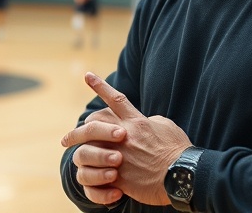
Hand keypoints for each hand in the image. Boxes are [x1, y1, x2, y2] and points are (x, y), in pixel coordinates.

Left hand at [61, 73, 192, 206]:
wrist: (183, 176)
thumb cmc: (178, 150)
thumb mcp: (166, 126)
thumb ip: (149, 121)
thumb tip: (143, 120)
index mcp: (137, 122)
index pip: (116, 99)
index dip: (100, 86)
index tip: (87, 75)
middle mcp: (124, 135)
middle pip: (95, 121)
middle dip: (84, 124)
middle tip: (76, 130)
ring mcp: (119, 155)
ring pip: (90, 144)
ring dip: (80, 144)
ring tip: (69, 144)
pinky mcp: (118, 175)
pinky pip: (98, 169)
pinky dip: (92, 168)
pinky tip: (87, 170)